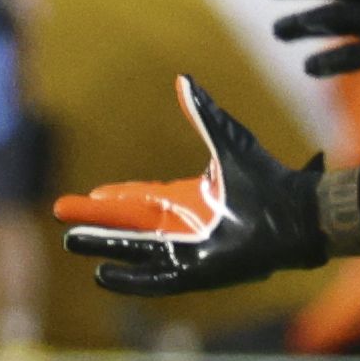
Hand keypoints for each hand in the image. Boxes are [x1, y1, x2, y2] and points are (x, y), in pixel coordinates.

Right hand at [55, 76, 327, 295]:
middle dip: (97, 224)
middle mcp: (186, 228)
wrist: (295, 211)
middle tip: (64, 220)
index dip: (116, 199)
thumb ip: (203, 115)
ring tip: (71, 241)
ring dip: (104, 247)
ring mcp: (190, 252)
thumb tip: (183, 81)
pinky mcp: (197, 273)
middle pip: (131, 227)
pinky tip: (102, 275)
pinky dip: (129, 279)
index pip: (143, 200)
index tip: (91, 196)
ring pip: (136, 251)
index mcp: (191, 200)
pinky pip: (156, 279)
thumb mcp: (228, 141)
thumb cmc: (267, 179)